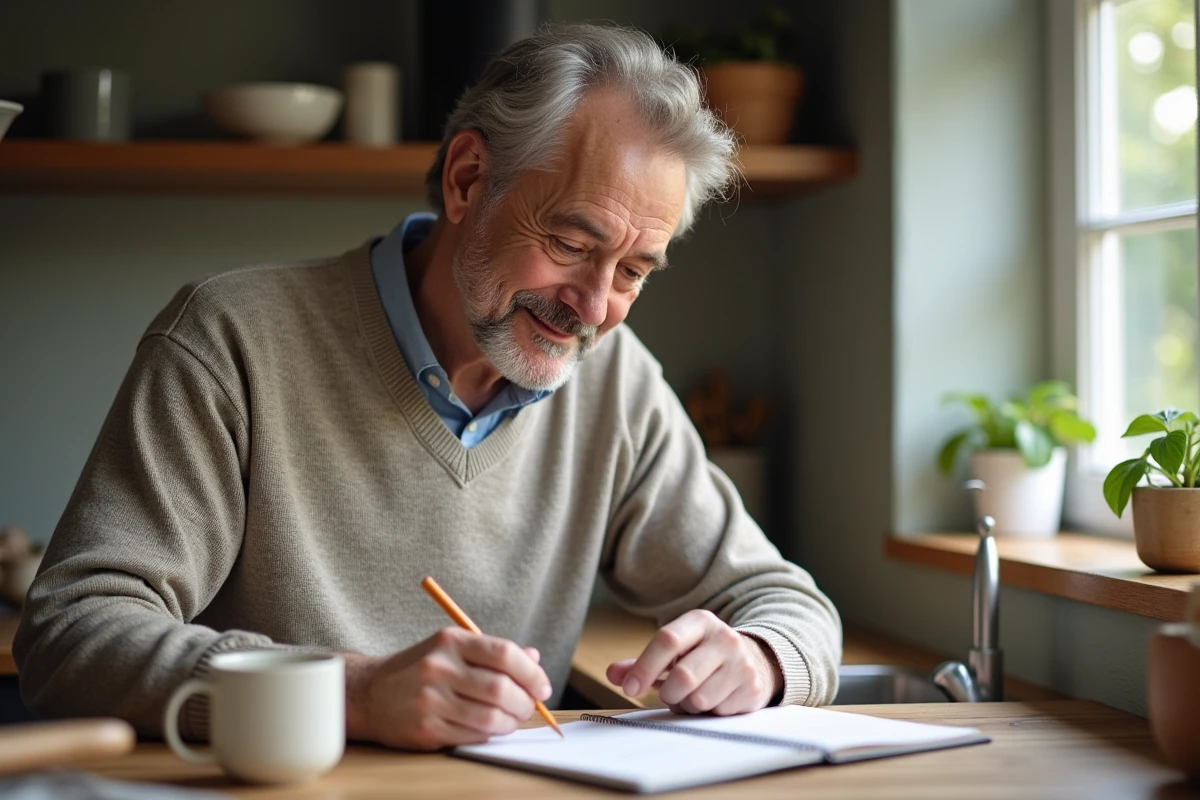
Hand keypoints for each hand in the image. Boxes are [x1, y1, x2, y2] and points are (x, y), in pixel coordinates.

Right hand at [342, 627, 551, 749]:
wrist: (369, 693)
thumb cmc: (420, 668)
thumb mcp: (453, 648)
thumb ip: (493, 652)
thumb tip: (534, 658)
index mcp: (451, 641)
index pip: (504, 654)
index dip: (532, 673)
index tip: (542, 686)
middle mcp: (440, 668)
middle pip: (501, 689)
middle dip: (525, 703)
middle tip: (529, 707)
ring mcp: (431, 700)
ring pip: (490, 717)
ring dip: (511, 723)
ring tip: (511, 720)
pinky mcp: (426, 729)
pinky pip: (472, 735)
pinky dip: (490, 734)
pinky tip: (489, 728)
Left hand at [605, 609, 781, 715]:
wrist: (755, 660)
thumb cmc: (703, 656)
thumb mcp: (675, 651)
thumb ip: (642, 662)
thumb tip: (612, 674)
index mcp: (700, 621)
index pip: (668, 640)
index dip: (644, 667)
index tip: (630, 688)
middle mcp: (724, 638)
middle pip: (683, 676)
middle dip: (669, 693)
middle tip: (670, 693)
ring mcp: (742, 663)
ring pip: (699, 699)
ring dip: (689, 705)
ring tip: (695, 693)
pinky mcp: (751, 688)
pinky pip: (717, 711)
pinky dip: (708, 712)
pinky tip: (714, 698)